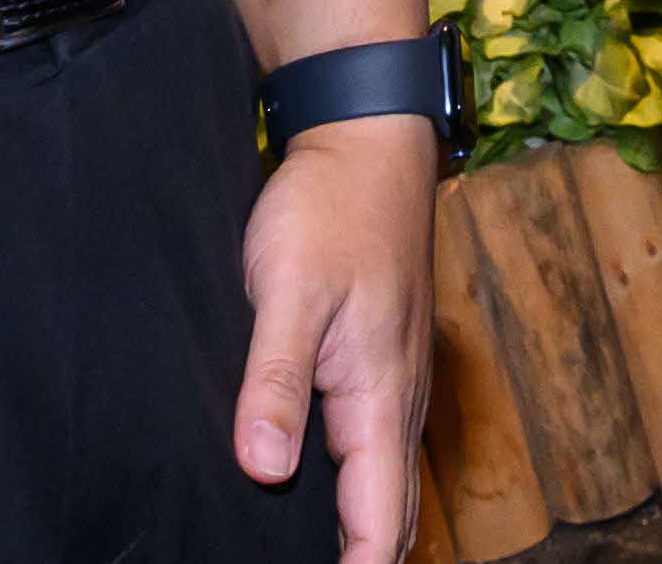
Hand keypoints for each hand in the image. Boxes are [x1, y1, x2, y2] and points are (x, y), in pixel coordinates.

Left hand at [233, 118, 432, 563]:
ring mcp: (389, 379)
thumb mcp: (291, 293)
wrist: (364, 140)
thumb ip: (275, 382)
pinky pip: (369, 444)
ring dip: (359, 530)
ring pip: (380, 480)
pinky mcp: (373, 358)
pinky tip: (316, 493)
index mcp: (379, 398)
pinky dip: (355, 488)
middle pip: (387, 513)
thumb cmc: (330, 210)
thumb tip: (265, 471)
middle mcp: (395, 398)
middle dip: (363, 561)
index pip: (377, 521)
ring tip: (318, 560)